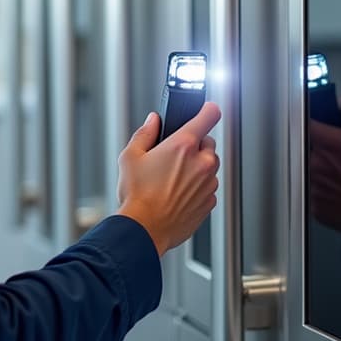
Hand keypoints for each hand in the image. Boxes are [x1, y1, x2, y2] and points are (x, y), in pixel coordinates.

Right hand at [116, 102, 221, 256]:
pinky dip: (198, 188)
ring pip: (209, 167)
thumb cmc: (137, 196)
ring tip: (173, 180)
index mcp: (183, 145)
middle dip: (195, 146)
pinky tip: (177, 194)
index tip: (206, 111)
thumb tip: (153, 121)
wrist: (144, 230)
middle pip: (209, 143)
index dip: (208, 110)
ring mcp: (208, 183)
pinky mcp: (209, 202)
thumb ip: (145, 133)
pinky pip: (208, 188)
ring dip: (197, 168)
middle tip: (174, 157)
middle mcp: (201, 162)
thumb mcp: (131, 157)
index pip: (209, 115)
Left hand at [308, 96, 340, 240]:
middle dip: (321, 151)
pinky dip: (323, 190)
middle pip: (309, 150)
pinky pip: (313, 191)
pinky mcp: (313, 204)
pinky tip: (340, 192)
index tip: (316, 125)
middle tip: (340, 159)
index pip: (307, 124)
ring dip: (321, 171)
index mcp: (330, 144)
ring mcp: (312, 186)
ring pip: (310, 171)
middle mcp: (316, 164)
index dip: (312, 123)